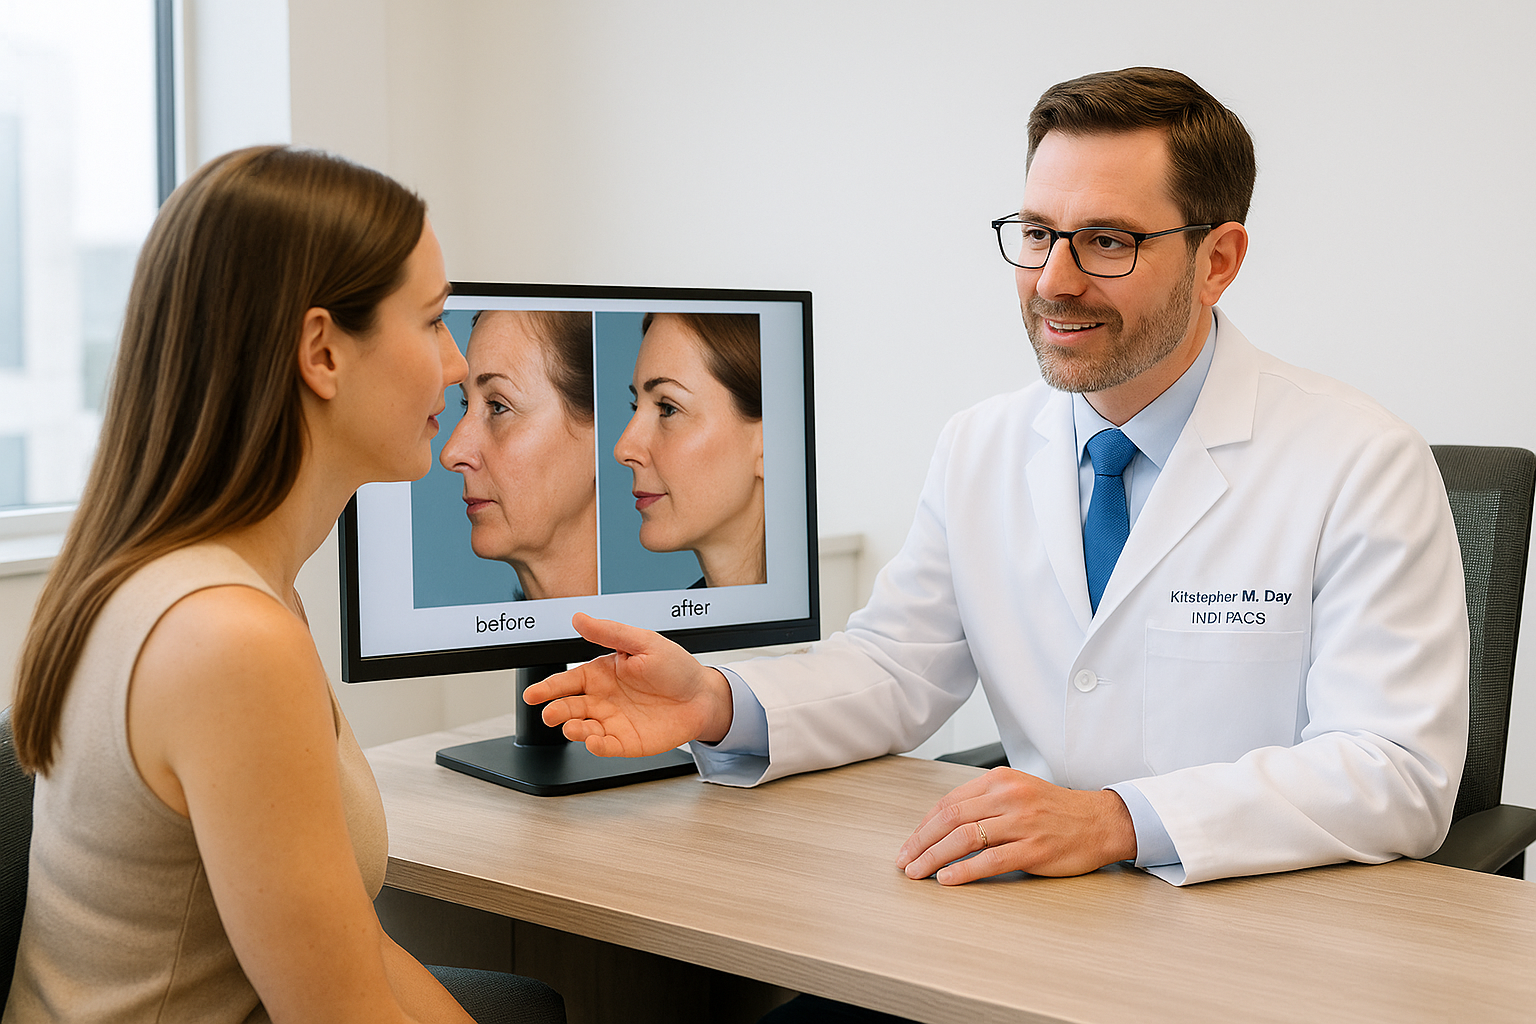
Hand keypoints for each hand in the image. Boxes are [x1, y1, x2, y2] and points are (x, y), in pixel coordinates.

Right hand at [524, 612, 734, 756]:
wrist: (703, 697)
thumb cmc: (676, 667)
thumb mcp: (643, 642)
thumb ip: (609, 633)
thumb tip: (579, 618)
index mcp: (602, 673)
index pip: (568, 680)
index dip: (548, 688)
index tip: (532, 694)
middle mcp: (603, 699)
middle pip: (570, 706)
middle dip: (556, 711)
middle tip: (550, 714)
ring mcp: (613, 722)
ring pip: (583, 728)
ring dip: (573, 729)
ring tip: (572, 727)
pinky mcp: (626, 742)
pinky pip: (605, 746)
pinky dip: (596, 746)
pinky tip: (593, 741)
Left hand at [895, 767, 1136, 883]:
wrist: (1101, 821)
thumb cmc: (1056, 810)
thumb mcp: (1017, 791)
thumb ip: (984, 802)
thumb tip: (942, 824)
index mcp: (999, 780)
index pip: (948, 801)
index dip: (923, 825)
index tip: (910, 843)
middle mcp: (1008, 797)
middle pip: (950, 818)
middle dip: (921, 842)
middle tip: (904, 861)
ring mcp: (1022, 822)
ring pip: (964, 838)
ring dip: (934, 858)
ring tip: (918, 872)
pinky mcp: (1034, 848)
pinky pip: (990, 860)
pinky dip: (963, 871)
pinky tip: (946, 879)